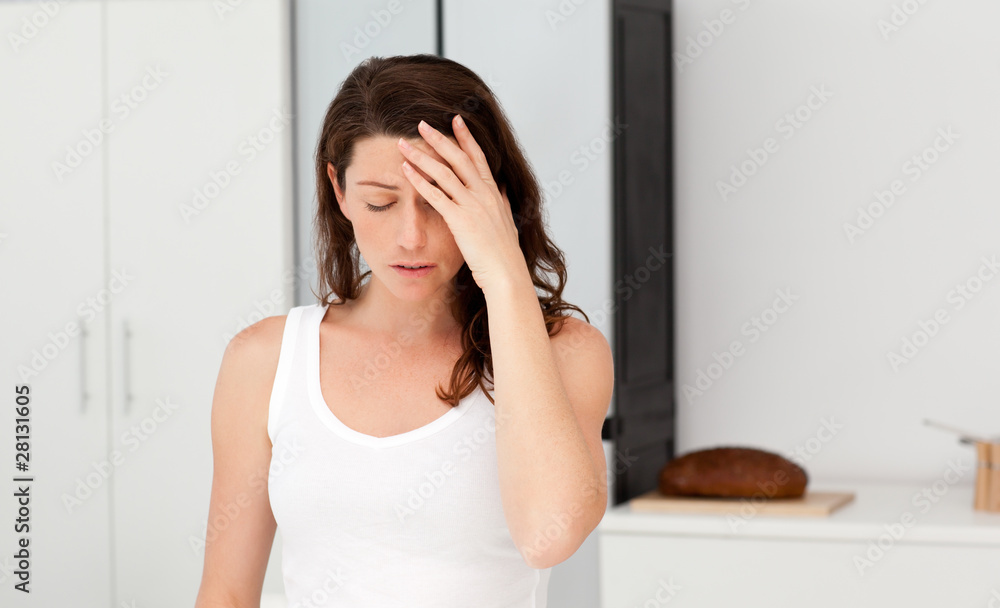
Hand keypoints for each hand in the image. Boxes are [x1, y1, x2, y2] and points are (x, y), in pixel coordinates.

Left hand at [396, 115, 529, 294]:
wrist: (506, 273)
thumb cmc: (504, 254)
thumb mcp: (507, 222)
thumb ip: (502, 203)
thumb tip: (502, 190)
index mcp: (494, 193)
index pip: (478, 157)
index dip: (466, 137)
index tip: (456, 119)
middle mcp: (484, 194)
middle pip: (459, 157)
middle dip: (439, 138)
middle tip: (421, 123)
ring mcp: (473, 205)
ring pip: (444, 172)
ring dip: (422, 156)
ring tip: (403, 143)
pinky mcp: (460, 219)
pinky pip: (436, 195)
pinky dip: (419, 180)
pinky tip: (405, 171)